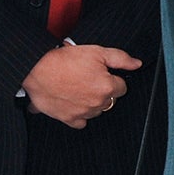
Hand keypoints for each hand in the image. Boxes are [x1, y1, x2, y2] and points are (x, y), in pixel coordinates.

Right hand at [21, 44, 138, 127]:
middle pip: (109, 100)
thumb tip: (137, 64)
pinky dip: (79, 115)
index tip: (102, 74)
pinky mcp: (68, 118)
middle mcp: (97, 103)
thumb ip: (121, 59)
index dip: (113, 79)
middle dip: (102, 90)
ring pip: (96, 110)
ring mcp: (83, 112)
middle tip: (87, 79)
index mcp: (107, 87)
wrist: (36, 69)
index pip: (122, 88)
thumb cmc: (64, 59)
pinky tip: (73, 103)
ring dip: (91, 102)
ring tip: (78, 88)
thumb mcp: (97, 52)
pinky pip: (81, 122)